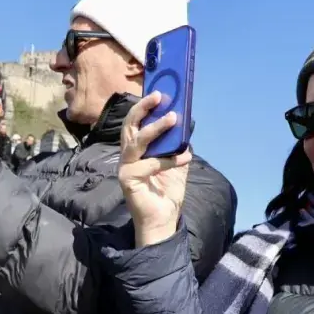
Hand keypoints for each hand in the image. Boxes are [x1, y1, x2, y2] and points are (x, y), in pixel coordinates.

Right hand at [119, 92, 191, 246]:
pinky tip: (184, 158)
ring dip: (156, 128)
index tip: (159, 93)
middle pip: (130, 126)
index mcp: (136, 150)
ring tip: (173, 118)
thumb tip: (188, 125)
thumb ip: (178, 147)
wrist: (162, 220)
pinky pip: (149, 164)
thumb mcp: (177, 165)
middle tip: (159, 95)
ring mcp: (125, 168)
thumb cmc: (166, 193)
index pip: (136, 123)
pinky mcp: (128, 180)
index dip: (144, 107)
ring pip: (137, 141)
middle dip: (143, 108)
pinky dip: (168, 160)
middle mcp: (127, 156)